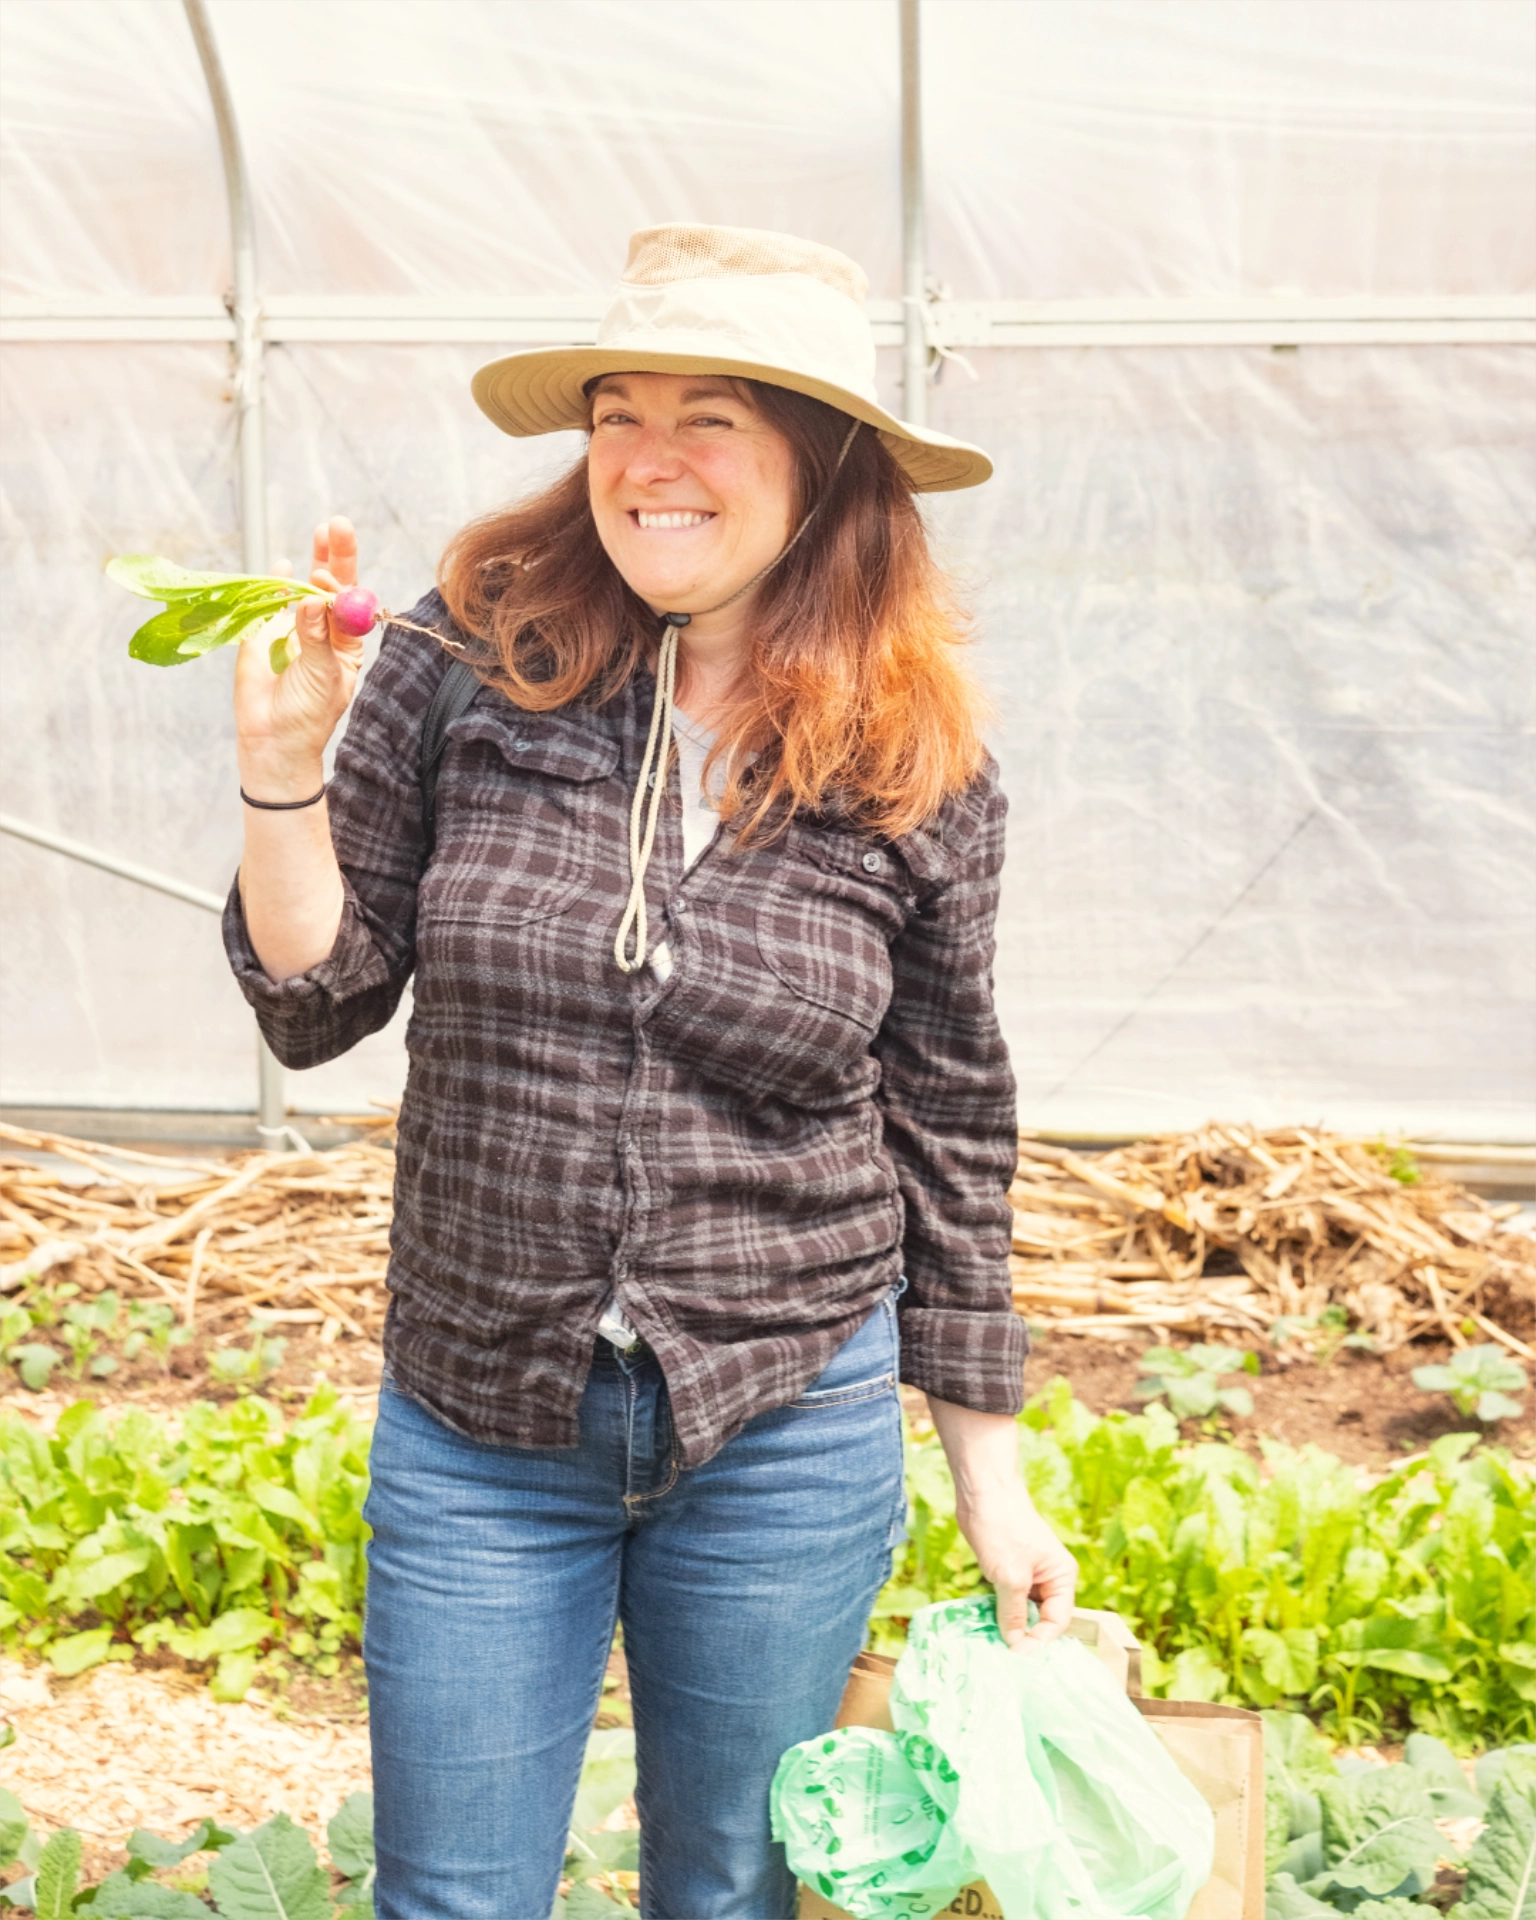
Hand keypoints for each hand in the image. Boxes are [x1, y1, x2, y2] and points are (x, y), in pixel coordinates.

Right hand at [234, 517, 366, 796]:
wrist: (274, 740)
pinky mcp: (262, 633)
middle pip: (329, 584)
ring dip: (312, 559)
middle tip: (335, 525)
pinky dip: (274, 583)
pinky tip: (281, 565)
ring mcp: (292, 627)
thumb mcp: (323, 674)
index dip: (344, 580)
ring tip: (323, 532)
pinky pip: (268, 601)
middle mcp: (322, 628)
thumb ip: (316, 636)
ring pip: (301, 586)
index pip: (351, 600)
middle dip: (334, 554)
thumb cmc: (310, 712)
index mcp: (346, 641)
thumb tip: (312, 598)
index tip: (331, 573)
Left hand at [953, 1476, 1077, 1653]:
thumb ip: (1013, 1613)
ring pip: (1023, 1611)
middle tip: (1005, 1657)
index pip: (1057, 1622)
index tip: (1017, 1658)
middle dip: (1025, 1636)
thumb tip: (1015, 1645)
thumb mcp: (1010, 1576)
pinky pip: (1008, 1601)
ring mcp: (1028, 1575)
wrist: (982, 1492)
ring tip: (994, 1646)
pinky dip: (999, 1612)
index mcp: (1062, 1577)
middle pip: (1042, 1619)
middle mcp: (1050, 1579)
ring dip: (1010, 1626)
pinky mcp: (1009, 1571)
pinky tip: (986, 1625)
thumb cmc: (1002, 1528)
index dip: (1039, 1641)